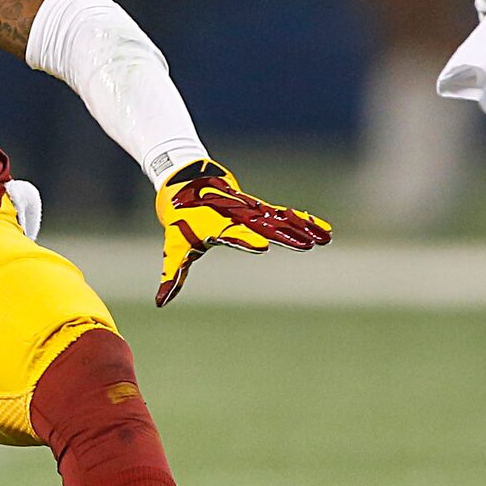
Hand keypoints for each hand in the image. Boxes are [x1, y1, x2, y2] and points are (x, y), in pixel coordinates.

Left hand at [154, 159, 330, 306]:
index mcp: (216, 225)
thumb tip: (161, 302)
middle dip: (286, 236)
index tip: (262, 246)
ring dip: (302, 228)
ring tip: (325, 238)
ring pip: (280, 219)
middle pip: (264, 226)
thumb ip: (174, 274)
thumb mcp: (175, 247)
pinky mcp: (257, 207)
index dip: (246, 239)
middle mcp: (237, 216)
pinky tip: (322, 230)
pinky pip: (283, 215)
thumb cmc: (180, 219)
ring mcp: (250, 210)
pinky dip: (302, 221)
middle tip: (307, 245)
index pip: (233, 233)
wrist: (186, 183)